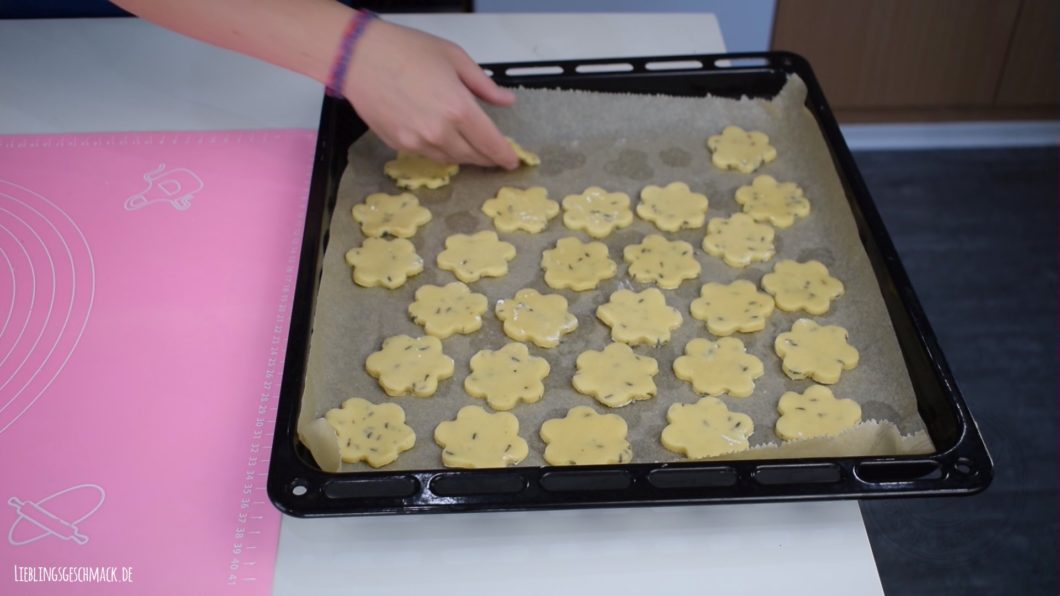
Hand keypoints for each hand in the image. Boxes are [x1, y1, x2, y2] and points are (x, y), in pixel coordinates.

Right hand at [344, 19, 518, 168]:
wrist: (359, 58)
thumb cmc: (406, 50)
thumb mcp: (454, 58)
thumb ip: (483, 85)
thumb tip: (506, 101)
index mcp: (459, 109)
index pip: (491, 143)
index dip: (504, 155)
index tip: (512, 161)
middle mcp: (441, 131)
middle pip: (473, 156)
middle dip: (487, 157)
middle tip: (494, 155)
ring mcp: (418, 142)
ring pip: (451, 159)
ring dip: (464, 156)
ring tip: (471, 147)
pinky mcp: (400, 145)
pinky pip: (428, 156)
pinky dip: (441, 152)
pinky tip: (444, 141)